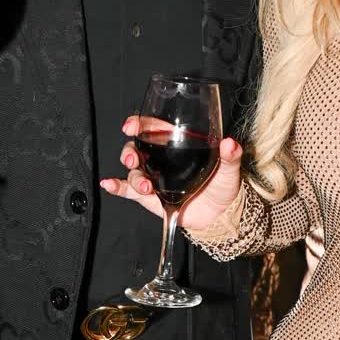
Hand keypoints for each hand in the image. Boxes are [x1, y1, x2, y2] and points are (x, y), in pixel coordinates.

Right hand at [100, 115, 244, 231]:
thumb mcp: (228, 168)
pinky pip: (128, 191)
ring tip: (145, 185)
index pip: (151, 128)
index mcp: (176, 145)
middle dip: (129, 152)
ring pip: (132, 171)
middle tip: (134, 158)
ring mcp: (153, 178)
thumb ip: (230, 156)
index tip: (132, 126)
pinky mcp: (151, 198)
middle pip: (135, 148)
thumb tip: (230, 144)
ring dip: (133, 176)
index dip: (138, 124)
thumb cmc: (223, 186)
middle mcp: (160, 160)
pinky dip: (117, 187)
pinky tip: (108, 184)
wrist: (220, 215)